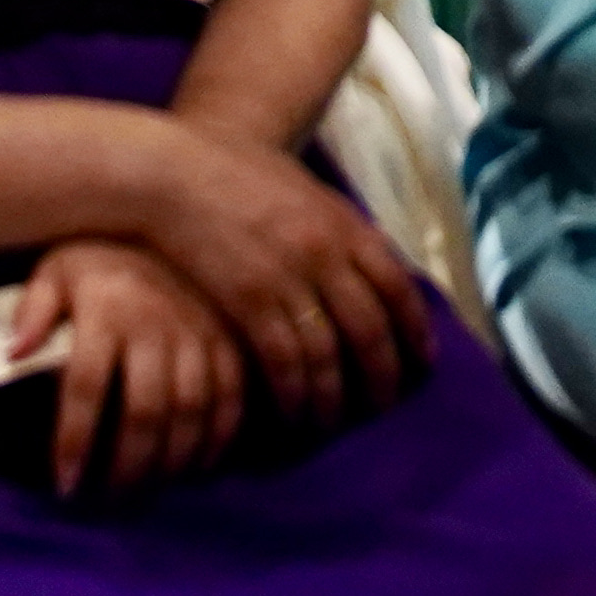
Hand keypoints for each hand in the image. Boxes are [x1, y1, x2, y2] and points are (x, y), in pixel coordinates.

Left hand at [12, 238, 244, 495]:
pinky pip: (233, 394)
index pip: (86, 387)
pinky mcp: (228, 335)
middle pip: (145, 410)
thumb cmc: (99, 254)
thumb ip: (33, 310)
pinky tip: (199, 467)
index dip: (76, 440)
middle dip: (129, 466)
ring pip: (192, 410)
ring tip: (151, 492)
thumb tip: (13, 354)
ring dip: (173, 461)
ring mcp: (198, 330)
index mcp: (107, 311)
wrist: (166, 209)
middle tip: (114, 503)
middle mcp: (155, 324)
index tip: (67, 486)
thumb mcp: (55, 269)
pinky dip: (220, 437)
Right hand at [138, 125, 429, 433]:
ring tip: (331, 422)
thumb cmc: (237, 175)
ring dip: (333, 398)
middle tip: (381, 407)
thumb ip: (339, 229)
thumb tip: (371, 266)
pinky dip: (294, 394)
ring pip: (328, 356)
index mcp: (345, 224)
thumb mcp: (305, 192)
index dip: (414, 331)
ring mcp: (288, 278)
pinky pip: (284, 362)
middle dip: (382, 376)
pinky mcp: (248, 300)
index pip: (398, 287)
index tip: (421, 362)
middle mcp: (326, 253)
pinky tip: (293, 412)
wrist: (174, 173)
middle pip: (370, 330)